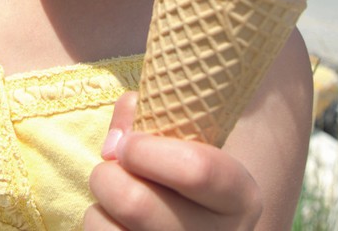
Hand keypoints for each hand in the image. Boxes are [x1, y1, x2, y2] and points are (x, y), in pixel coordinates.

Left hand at [84, 93, 264, 230]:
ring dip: (98, 205)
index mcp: (239, 197)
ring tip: (114, 198)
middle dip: (107, 175)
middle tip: (111, 168)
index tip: (128, 144)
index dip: (146, 150)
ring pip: (108, 230)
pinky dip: (97, 225)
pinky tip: (116, 223)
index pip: (195, 170)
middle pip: (138, 205)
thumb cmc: (182, 173)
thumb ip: (148, 118)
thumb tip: (114, 145)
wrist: (197, 224)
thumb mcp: (185, 140)